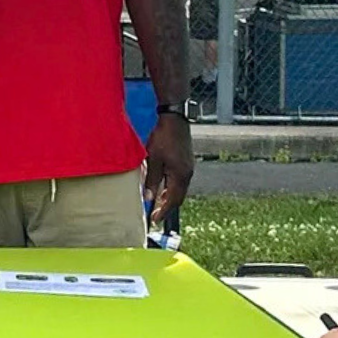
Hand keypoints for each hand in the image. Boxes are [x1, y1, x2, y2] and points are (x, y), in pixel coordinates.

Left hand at [143, 112, 192, 230]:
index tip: (154, 220)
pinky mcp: (186, 162)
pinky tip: (163, 188)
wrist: (174, 118)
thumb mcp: (154, 160)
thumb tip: (148, 198)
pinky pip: (179, 181)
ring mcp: (188, 167)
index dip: (163, 211)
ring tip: (157, 204)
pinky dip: (171, 188)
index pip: (172, 200)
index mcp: (180, 175)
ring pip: (179, 189)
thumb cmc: (163, 136)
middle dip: (167, 208)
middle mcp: (187, 174)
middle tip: (155, 215)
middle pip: (178, 197)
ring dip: (168, 198)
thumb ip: (152, 180)